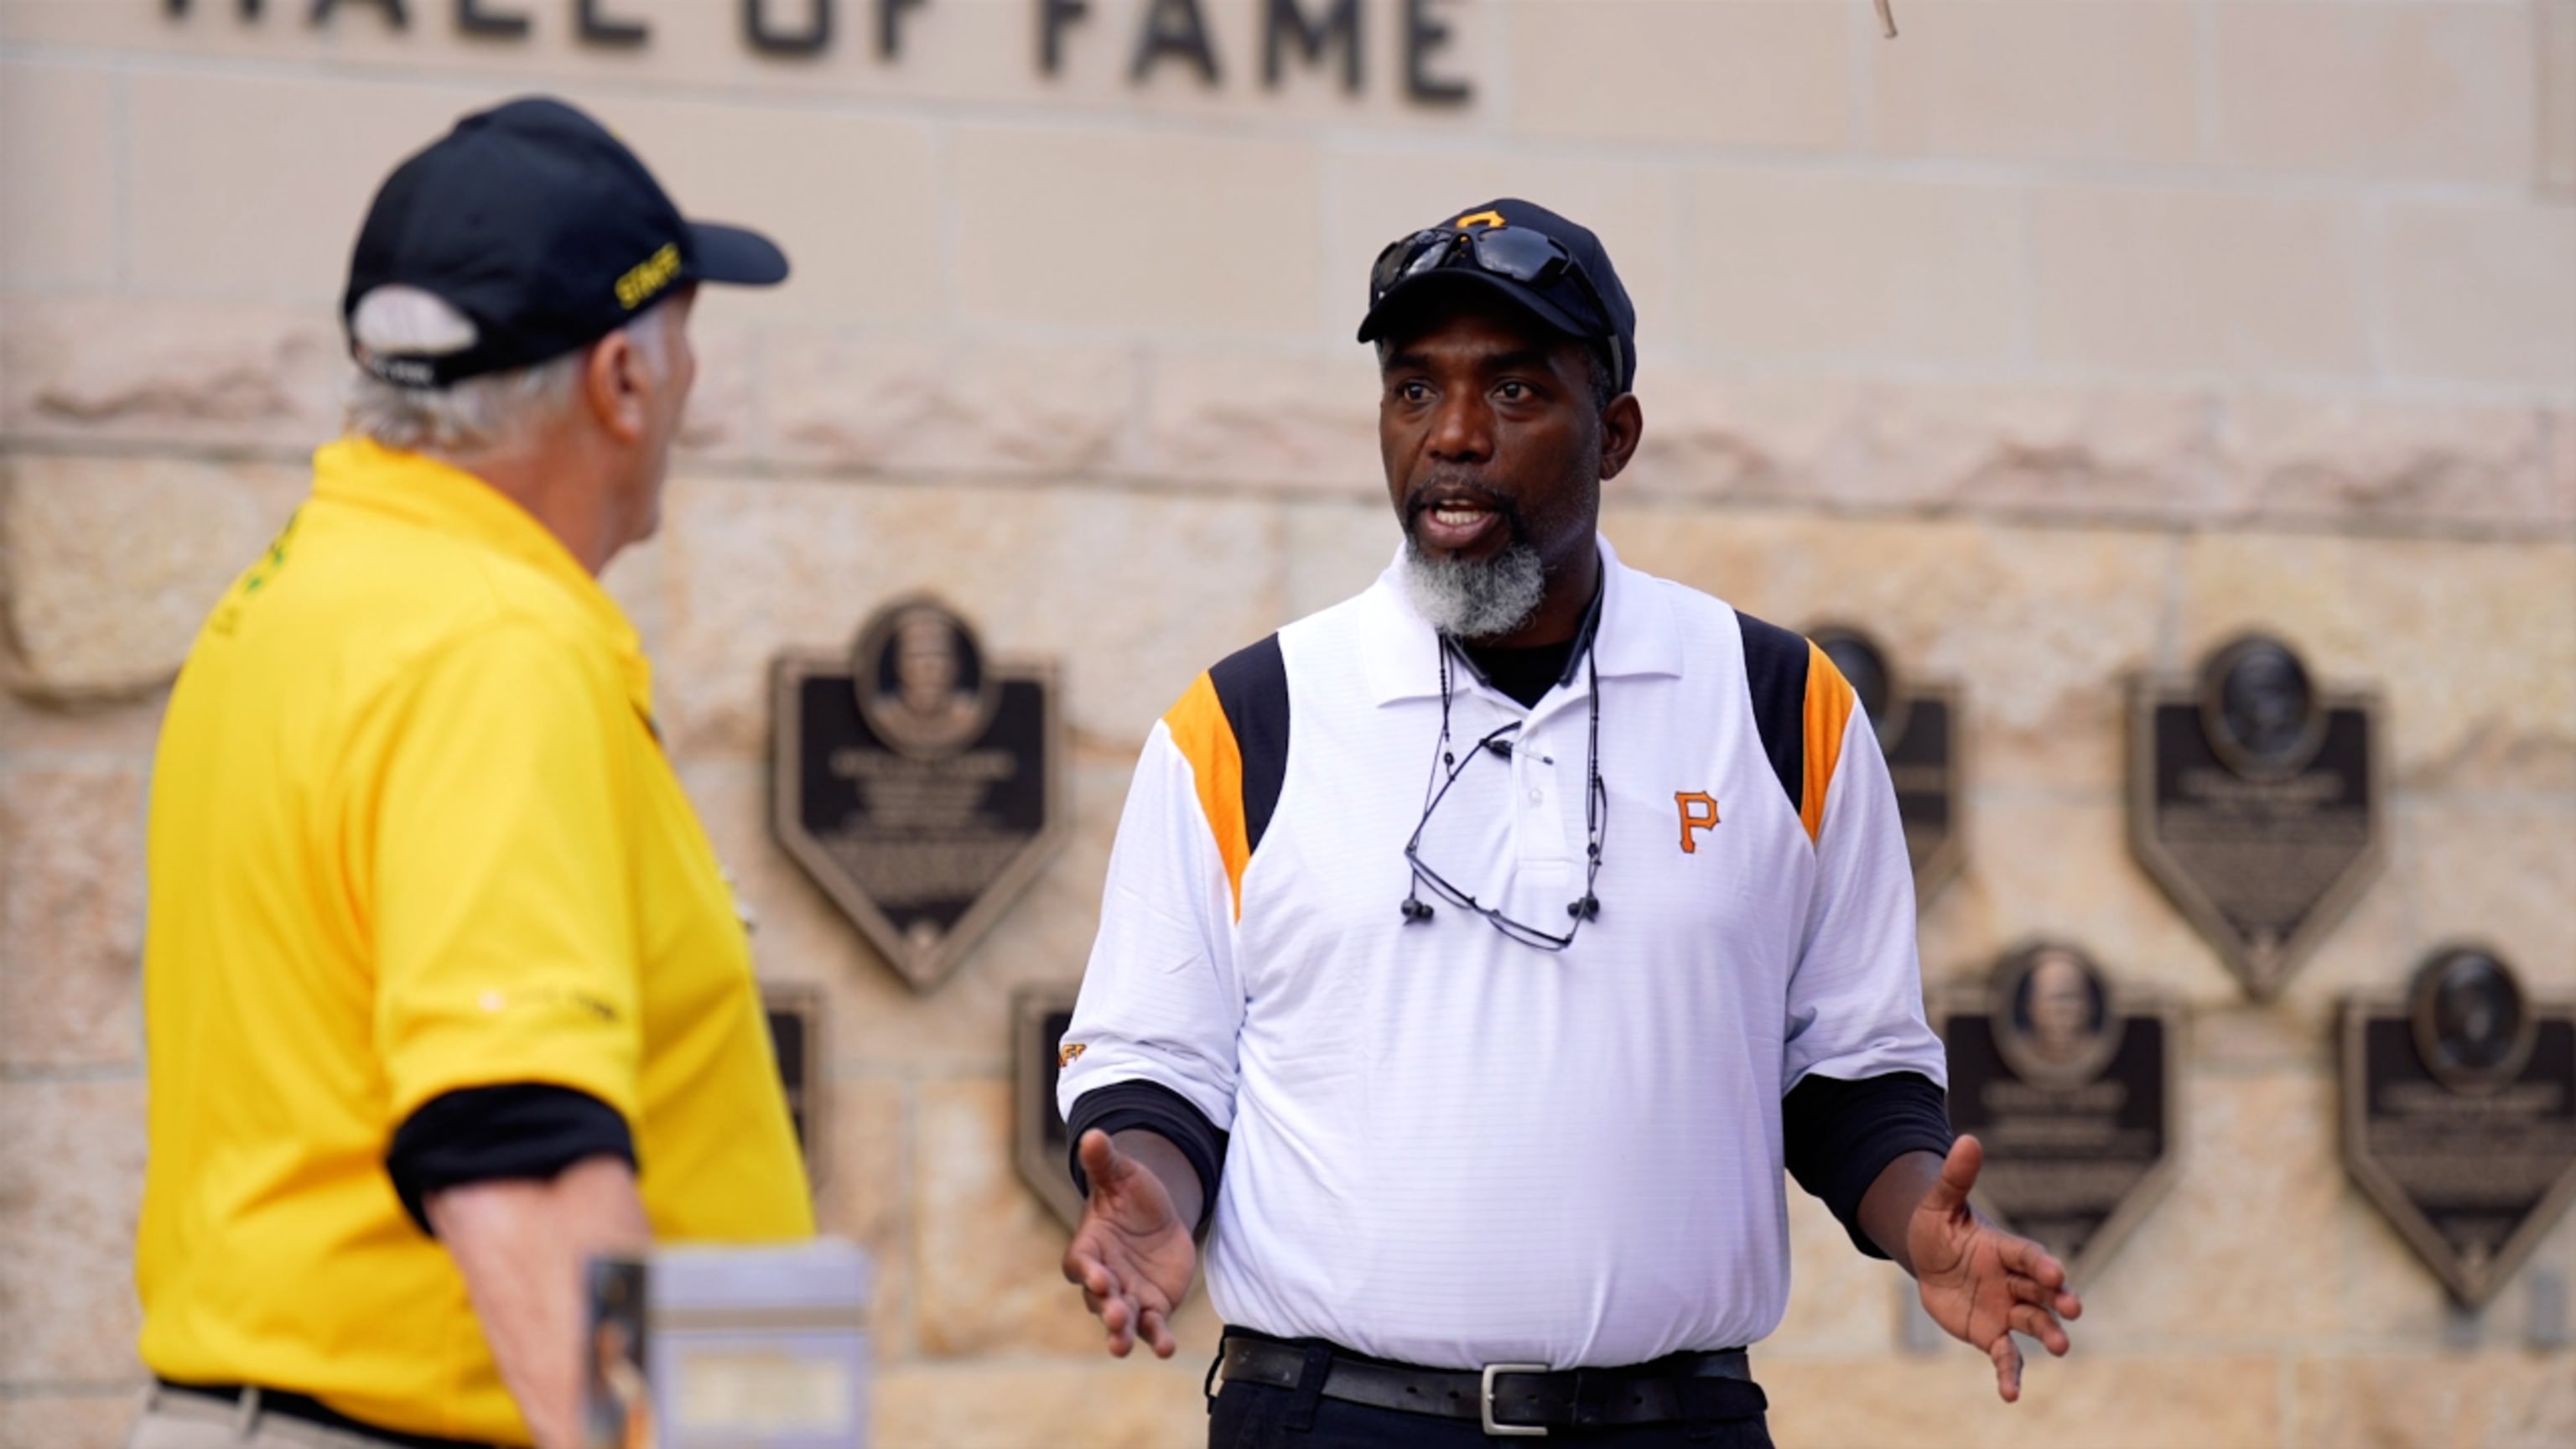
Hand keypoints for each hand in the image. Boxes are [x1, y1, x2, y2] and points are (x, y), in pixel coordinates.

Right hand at [1060, 1129, 1197, 1358]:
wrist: (1158, 1217)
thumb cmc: (1131, 1195)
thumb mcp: (1122, 1175)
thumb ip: (1104, 1162)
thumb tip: (1093, 1135)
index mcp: (1089, 1247)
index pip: (1080, 1263)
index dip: (1086, 1271)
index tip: (1096, 1276)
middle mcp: (1103, 1278)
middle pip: (1098, 1299)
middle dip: (1106, 1308)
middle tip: (1116, 1315)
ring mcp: (1127, 1296)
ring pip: (1121, 1321)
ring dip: (1122, 1333)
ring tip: (1122, 1345)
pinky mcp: (1152, 1308)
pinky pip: (1153, 1328)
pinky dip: (1158, 1339)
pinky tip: (1167, 1349)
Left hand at [1906, 1136, 2081, 1401]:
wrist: (1929, 1259)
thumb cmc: (1938, 1227)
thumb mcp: (1940, 1203)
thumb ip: (1957, 1177)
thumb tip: (1968, 1138)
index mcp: (2005, 1248)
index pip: (2027, 1255)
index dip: (2040, 1263)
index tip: (2054, 1271)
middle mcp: (2015, 1281)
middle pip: (2041, 1292)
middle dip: (2058, 1300)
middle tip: (2072, 1308)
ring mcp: (2008, 1310)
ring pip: (2034, 1324)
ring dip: (2049, 1334)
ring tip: (2062, 1347)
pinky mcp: (1994, 1335)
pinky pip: (2007, 1357)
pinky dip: (2010, 1375)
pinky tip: (2010, 1395)